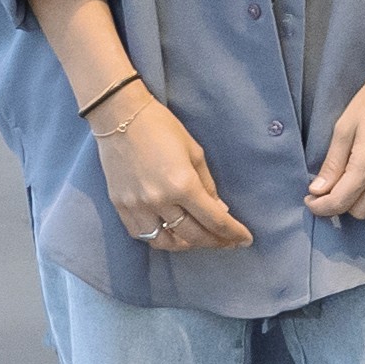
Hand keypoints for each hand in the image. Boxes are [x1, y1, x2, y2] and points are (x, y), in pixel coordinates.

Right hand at [94, 86, 252, 256]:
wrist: (120, 118)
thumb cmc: (162, 128)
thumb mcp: (195, 152)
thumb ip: (207, 185)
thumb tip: (219, 210)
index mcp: (182, 185)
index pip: (213, 220)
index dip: (232, 233)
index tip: (245, 240)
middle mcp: (159, 201)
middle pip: (192, 236)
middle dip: (214, 242)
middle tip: (227, 242)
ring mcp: (136, 207)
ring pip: (165, 242)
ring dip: (186, 245)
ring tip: (199, 239)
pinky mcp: (120, 207)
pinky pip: (142, 234)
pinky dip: (159, 238)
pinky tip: (170, 233)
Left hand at [303, 63, 364, 223]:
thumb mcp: (344, 127)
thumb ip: (332, 163)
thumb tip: (318, 190)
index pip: (340, 202)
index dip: (320, 207)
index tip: (310, 200)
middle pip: (359, 211)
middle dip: (340, 204)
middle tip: (330, 190)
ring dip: (361, 204)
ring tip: (352, 188)